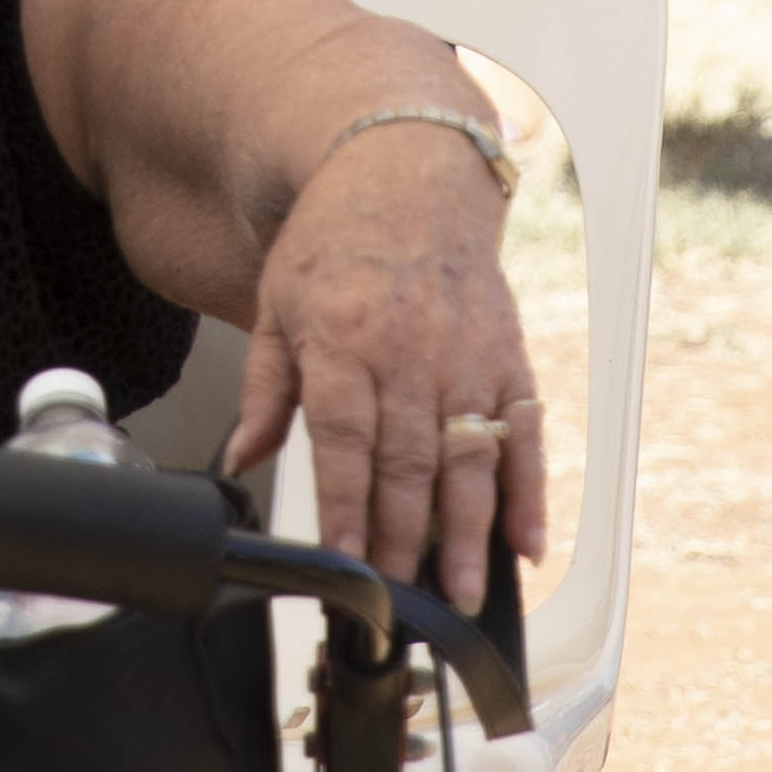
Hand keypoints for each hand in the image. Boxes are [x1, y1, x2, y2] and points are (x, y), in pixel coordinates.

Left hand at [225, 125, 543, 616]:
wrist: (408, 169)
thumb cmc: (336, 238)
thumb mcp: (277, 302)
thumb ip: (265, 388)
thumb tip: (241, 458)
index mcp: (343, 337)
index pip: (343, 439)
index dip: (346, 506)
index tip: (348, 563)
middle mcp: (409, 350)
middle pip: (408, 461)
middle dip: (406, 539)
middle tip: (404, 602)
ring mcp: (466, 355)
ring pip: (469, 458)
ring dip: (468, 533)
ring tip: (463, 593)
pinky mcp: (507, 356)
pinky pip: (523, 433)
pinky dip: (530, 491)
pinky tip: (526, 540)